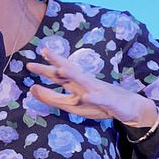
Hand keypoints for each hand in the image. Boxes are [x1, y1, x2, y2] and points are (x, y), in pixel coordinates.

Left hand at [26, 47, 158, 126]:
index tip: (30, 63)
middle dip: (57, 62)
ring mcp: (98, 90)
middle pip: (70, 71)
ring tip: (61, 70)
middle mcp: (86, 83)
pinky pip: (100, 99)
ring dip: (73, 75)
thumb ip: (52, 97)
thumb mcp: (72, 104)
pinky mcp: (109, 101)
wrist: (128, 107)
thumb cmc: (98, 104)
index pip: (59, 75)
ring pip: (84, 81)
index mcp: (76, 84)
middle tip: (44, 51)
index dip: (46, 68)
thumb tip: (32, 89)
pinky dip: (94, 97)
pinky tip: (87, 96)